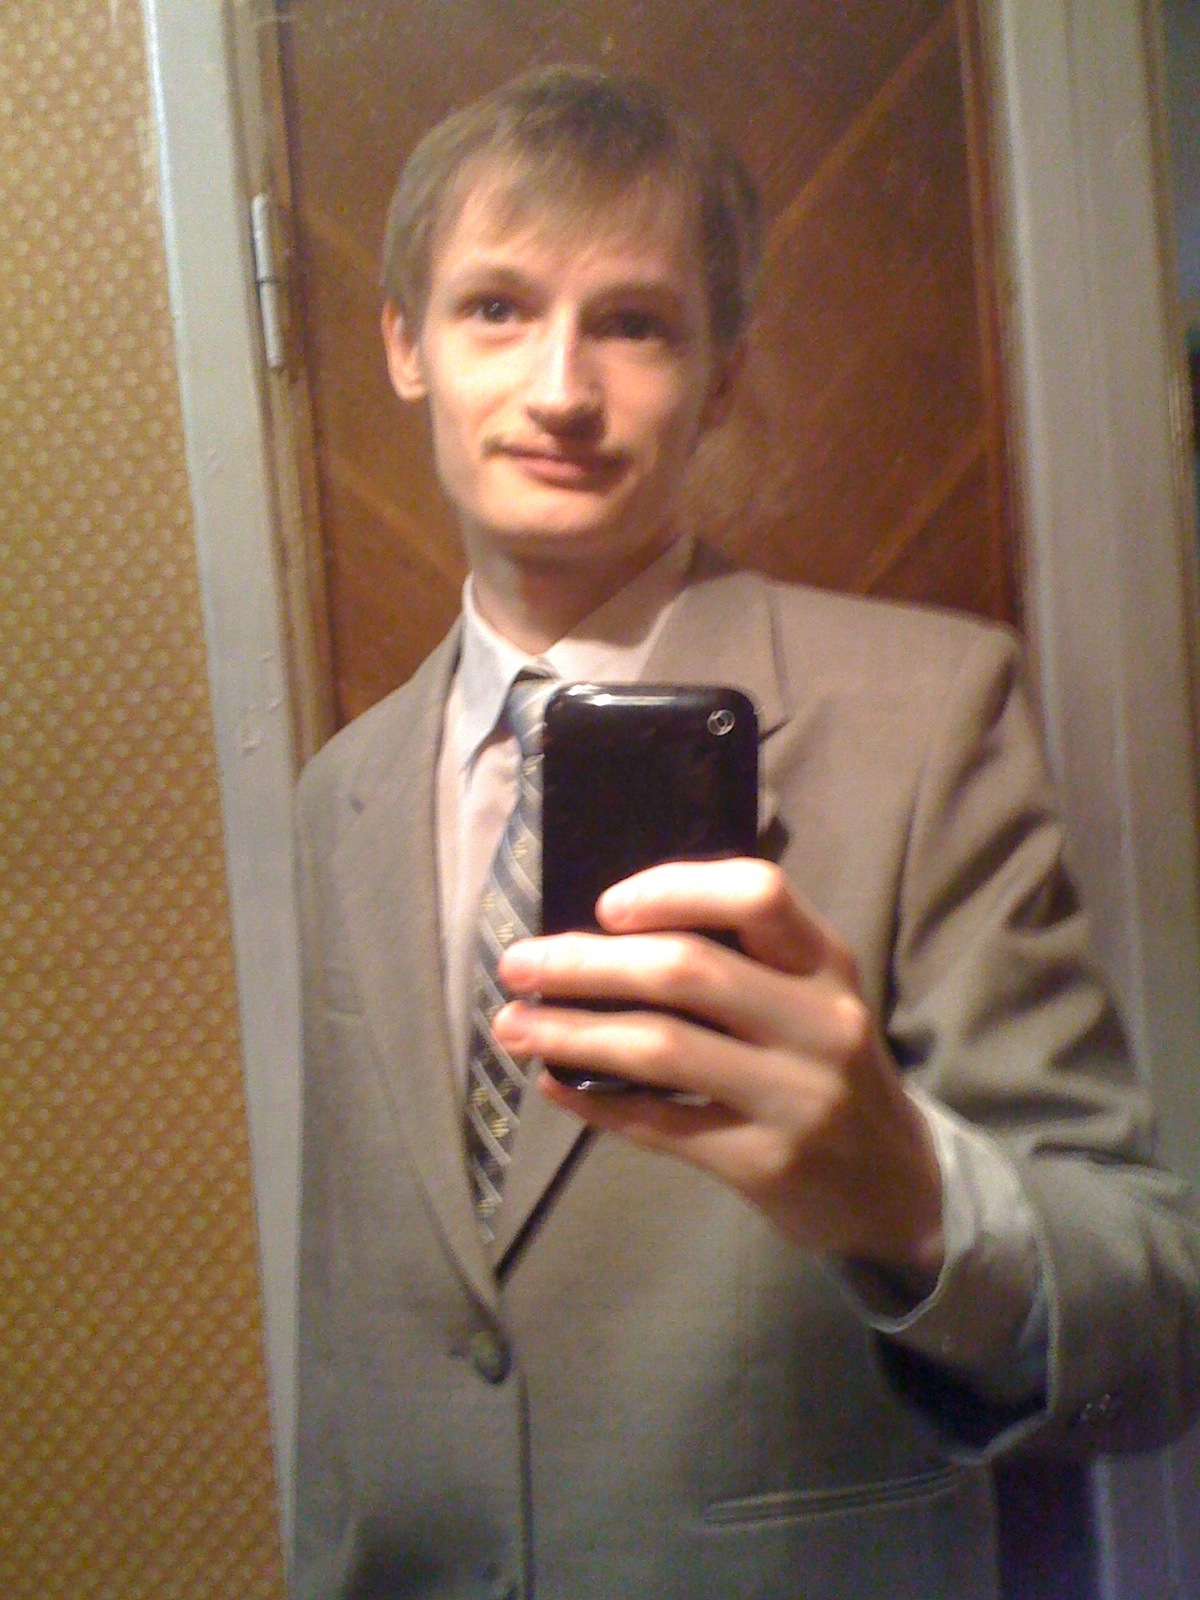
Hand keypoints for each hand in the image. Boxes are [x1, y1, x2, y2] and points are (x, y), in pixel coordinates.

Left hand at [493, 859, 944, 1278]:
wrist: (895, 1187)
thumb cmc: (830, 1070)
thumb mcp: (814, 999)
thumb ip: (743, 962)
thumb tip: (604, 936)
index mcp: (827, 964)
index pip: (756, 893)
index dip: (673, 889)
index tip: (605, 907)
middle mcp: (819, 1021)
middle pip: (686, 970)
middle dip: (584, 964)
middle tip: (517, 966)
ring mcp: (795, 1096)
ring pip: (661, 1048)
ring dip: (572, 1033)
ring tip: (512, 1026)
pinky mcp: (764, 1162)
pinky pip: (660, 1123)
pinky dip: (595, 1102)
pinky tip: (553, 1084)